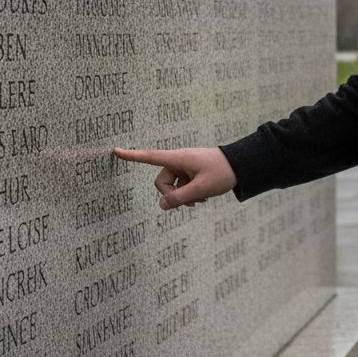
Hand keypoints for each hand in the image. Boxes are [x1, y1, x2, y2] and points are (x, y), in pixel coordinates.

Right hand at [112, 147, 236, 209]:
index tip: (116, 151)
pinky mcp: (190, 173)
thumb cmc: (222, 172)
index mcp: (178, 158)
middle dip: (173, 195)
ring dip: (184, 196)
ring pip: (173, 188)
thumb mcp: (201, 188)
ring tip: (202, 197)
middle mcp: (178, 161)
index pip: (150, 157)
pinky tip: (204, 196)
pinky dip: (190, 194)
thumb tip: (160, 206)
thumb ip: (180, 198)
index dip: (132, 155)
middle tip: (192, 201)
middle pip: (162, 182)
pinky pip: (182, 187)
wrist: (241, 166)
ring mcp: (184, 168)